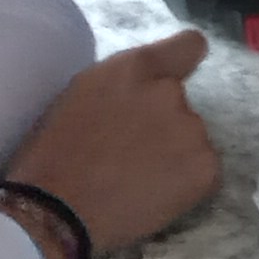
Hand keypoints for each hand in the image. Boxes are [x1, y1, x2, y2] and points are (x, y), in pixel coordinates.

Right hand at [0, 30, 220, 258]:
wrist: (55, 212)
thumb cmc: (53, 157)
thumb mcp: (80, 96)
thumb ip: (121, 86)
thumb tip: (141, 93)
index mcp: (133, 69)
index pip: (188, 46)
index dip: (183, 62)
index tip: (172, 80)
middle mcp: (170, 92)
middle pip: (179, 104)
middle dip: (162, 123)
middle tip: (130, 155)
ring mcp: (192, 130)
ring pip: (191, 140)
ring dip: (173, 155)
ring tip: (136, 181)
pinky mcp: (206, 168)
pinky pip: (203, 172)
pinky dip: (185, 185)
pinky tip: (153, 198)